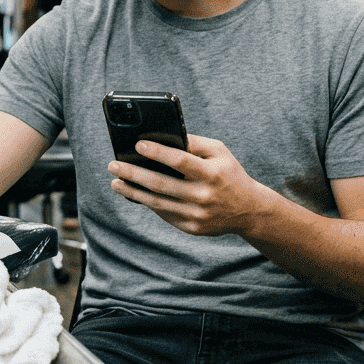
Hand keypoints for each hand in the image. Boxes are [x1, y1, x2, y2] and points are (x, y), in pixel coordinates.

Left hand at [107, 134, 272, 236]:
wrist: (249, 210)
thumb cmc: (229, 174)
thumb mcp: (219, 152)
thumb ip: (194, 143)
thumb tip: (164, 135)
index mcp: (212, 173)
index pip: (180, 161)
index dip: (157, 152)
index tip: (137, 144)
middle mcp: (204, 196)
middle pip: (161, 184)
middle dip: (133, 173)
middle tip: (113, 165)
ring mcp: (197, 215)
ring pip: (158, 203)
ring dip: (133, 192)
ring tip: (115, 182)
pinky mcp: (192, 228)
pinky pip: (164, 214)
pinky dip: (148, 203)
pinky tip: (134, 194)